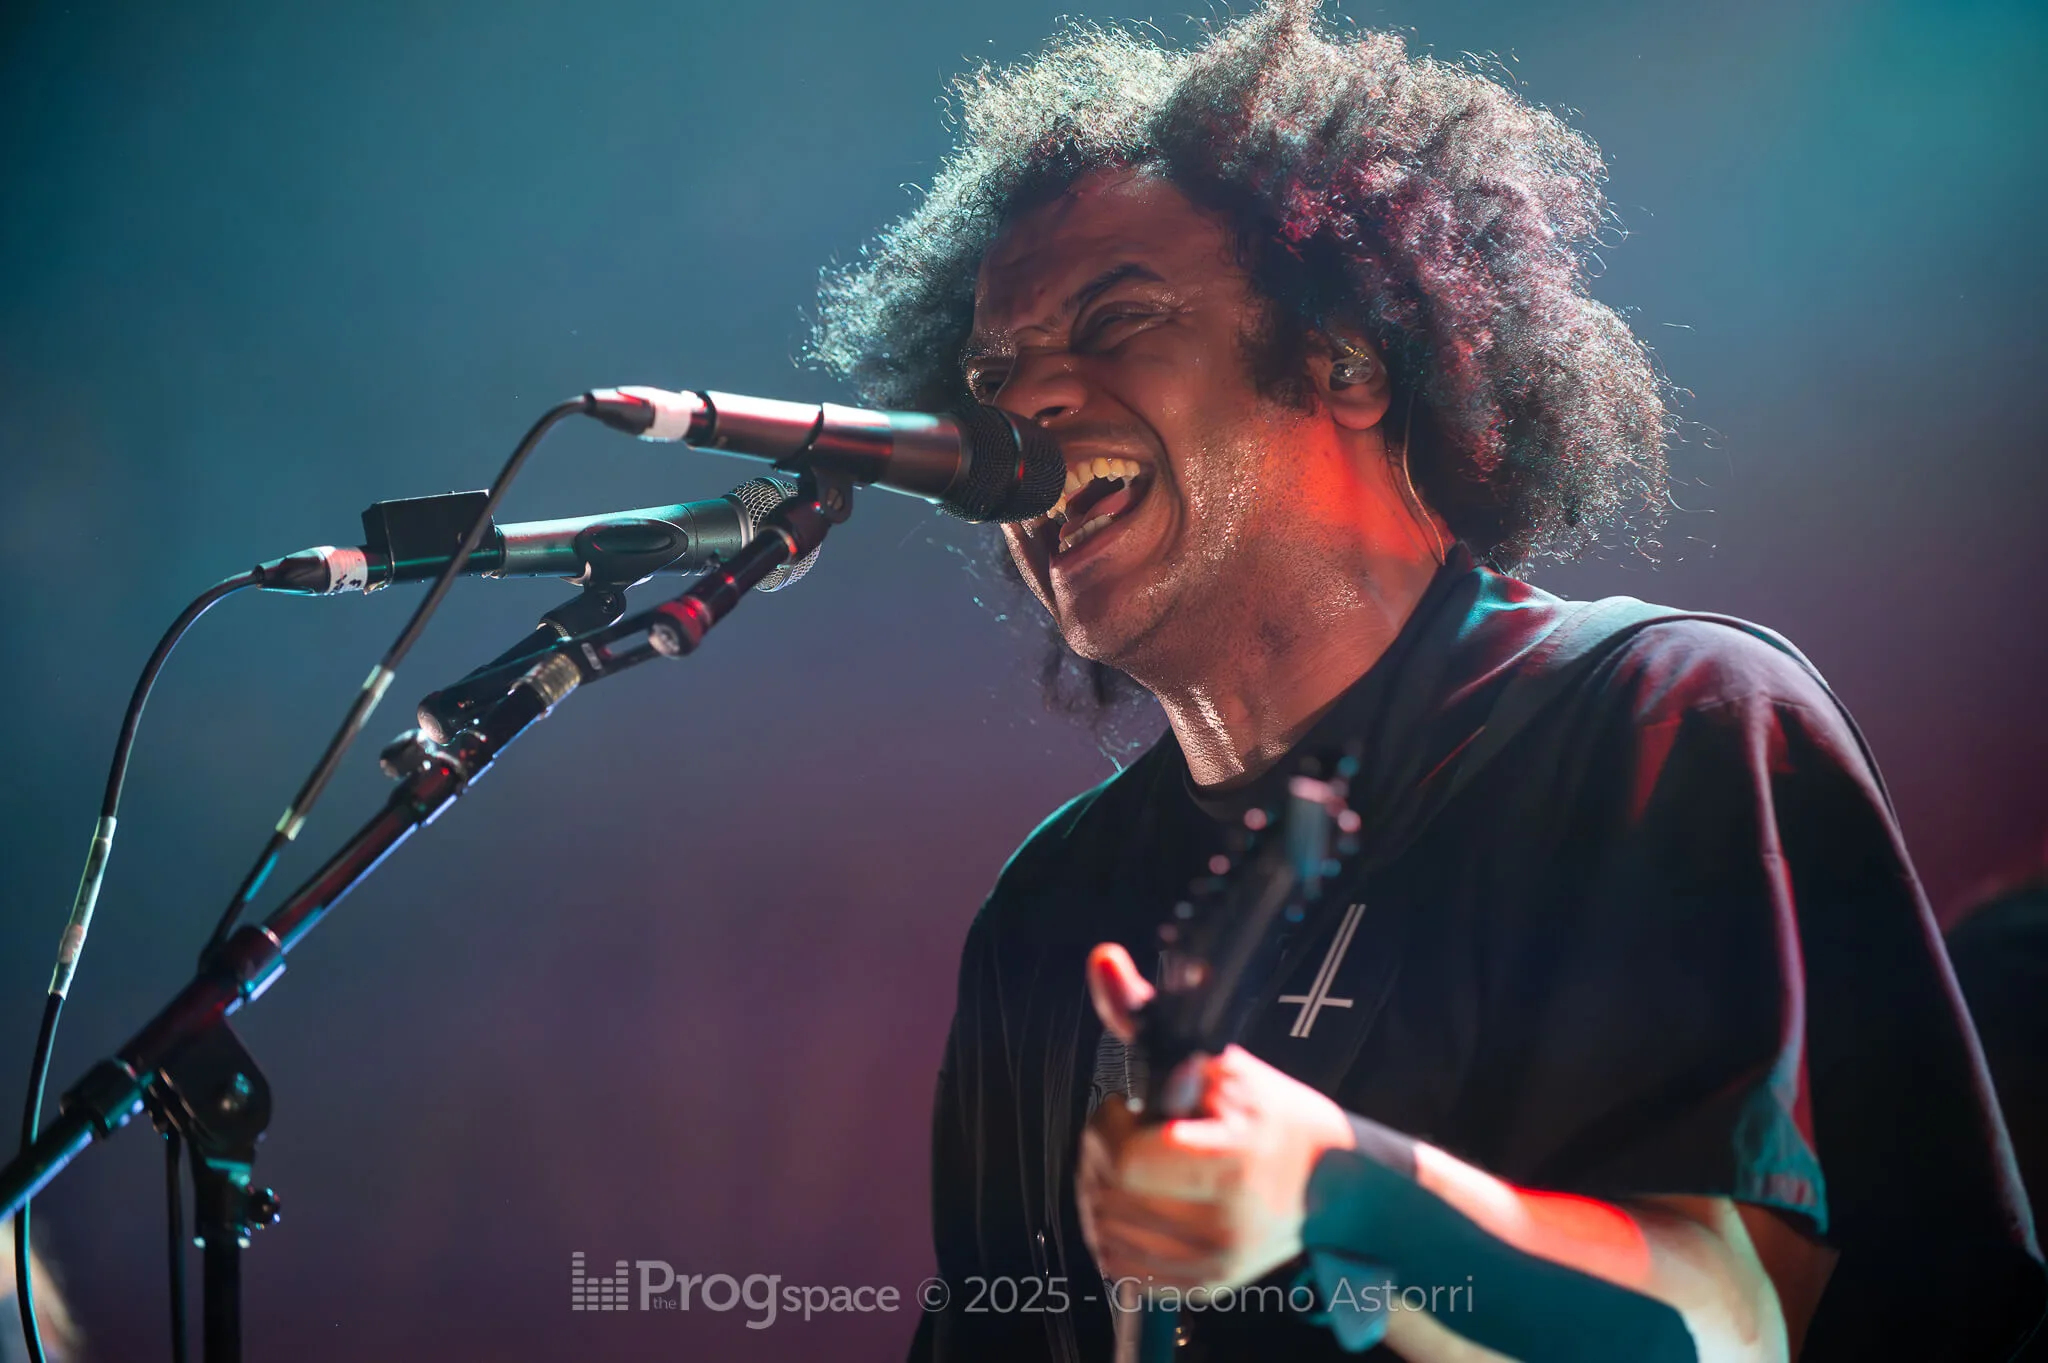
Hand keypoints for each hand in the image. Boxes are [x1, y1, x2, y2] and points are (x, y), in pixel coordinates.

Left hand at [1077, 942, 1356, 1292]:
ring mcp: (1214, 1263)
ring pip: (1105, 1234)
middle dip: (1101, 1155)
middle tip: (1132, 1132)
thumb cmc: (1277, 1117)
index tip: (1128, 1108)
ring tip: (1138, 1166)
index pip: (1130, 1160)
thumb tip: (1101, 958)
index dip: (1111, 1128)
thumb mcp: (1221, 1061)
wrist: (1336, 1186)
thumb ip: (1147, 1019)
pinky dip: (1115, 1233)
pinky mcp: (1204, 1287)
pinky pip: (1121, 1271)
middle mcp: (1224, 1223)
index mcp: (1232, 1163)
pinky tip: (1140, 1203)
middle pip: (1109, 1196)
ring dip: (1102, 1193)